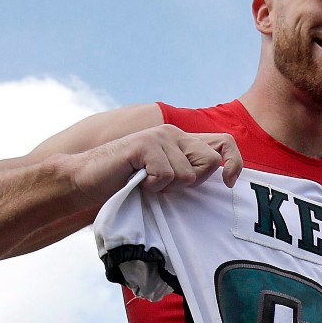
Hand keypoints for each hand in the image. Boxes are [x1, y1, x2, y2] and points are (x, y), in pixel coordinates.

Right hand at [70, 125, 243, 204]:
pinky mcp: (144, 145)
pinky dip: (153, 187)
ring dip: (167, 188)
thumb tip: (223, 181)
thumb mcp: (165, 179)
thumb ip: (189, 173)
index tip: (228, 183)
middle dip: (192, 182)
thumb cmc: (127, 184)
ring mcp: (159, 137)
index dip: (234, 162)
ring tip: (146, 183)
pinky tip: (138, 181)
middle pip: (211, 162)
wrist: (87, 180)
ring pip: (187, 175)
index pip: (225, 143)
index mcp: (182, 140)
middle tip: (165, 185)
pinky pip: (166, 175)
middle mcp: (173, 133)